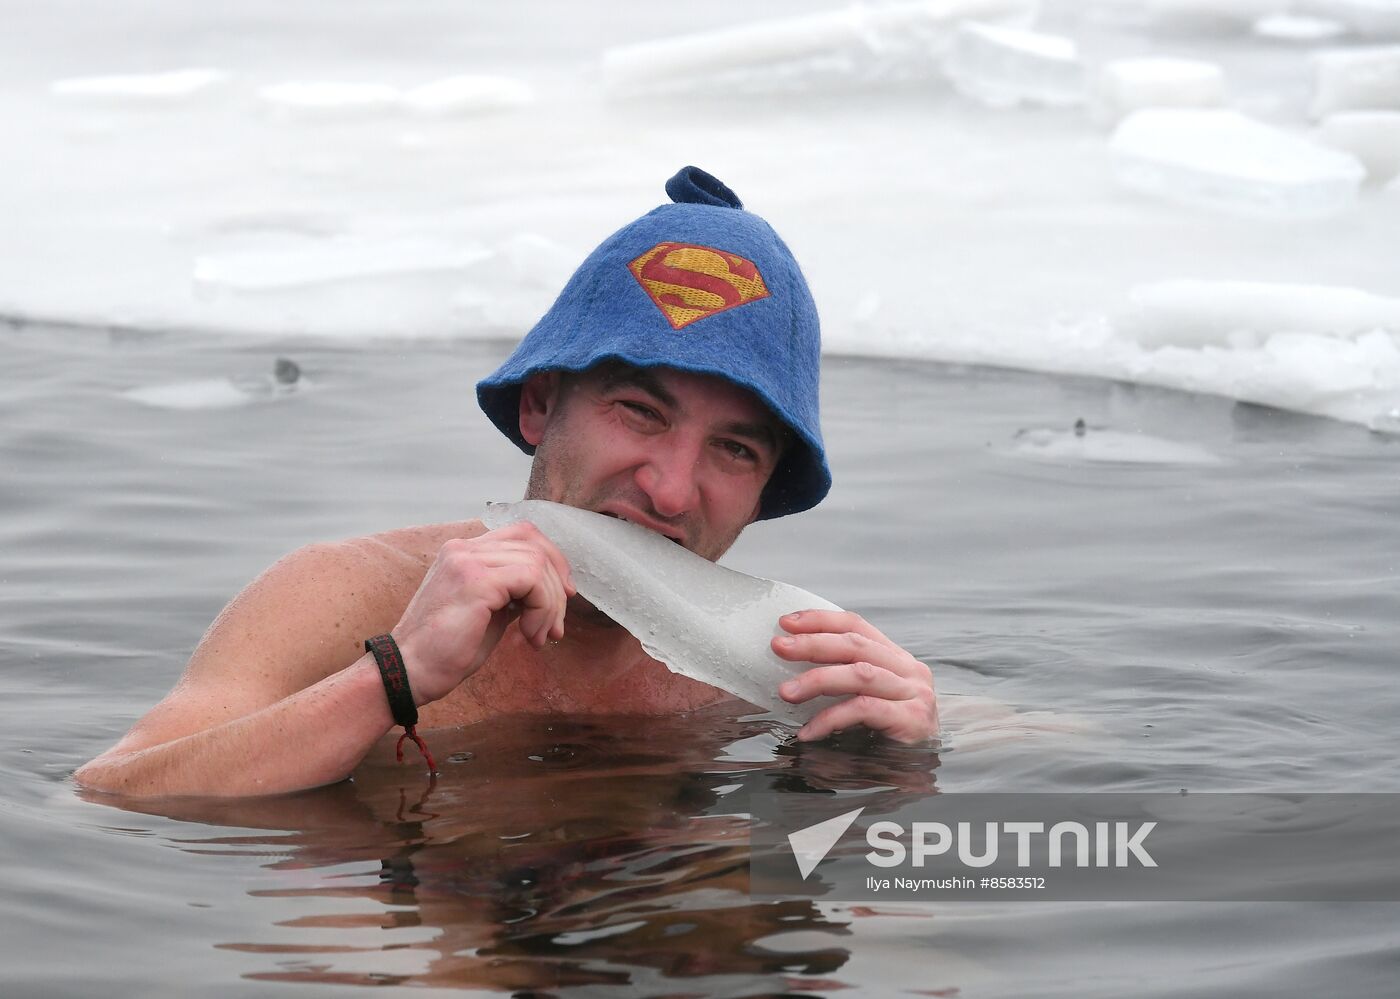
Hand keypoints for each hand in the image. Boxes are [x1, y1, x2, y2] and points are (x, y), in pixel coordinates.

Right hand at [392, 521, 574, 703]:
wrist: (408, 672)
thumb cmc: (445, 651)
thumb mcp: (487, 612)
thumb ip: (512, 592)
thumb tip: (549, 589)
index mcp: (464, 552)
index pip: (522, 535)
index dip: (552, 560)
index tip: (563, 596)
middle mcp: (464, 548)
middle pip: (534, 543)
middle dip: (557, 585)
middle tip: (556, 626)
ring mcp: (467, 561)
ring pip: (537, 563)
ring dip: (551, 604)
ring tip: (540, 636)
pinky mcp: (476, 581)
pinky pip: (531, 580)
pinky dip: (543, 608)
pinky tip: (531, 635)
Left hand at [772, 610, 937, 743]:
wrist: (921, 778)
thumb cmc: (887, 737)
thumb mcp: (869, 699)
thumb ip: (845, 678)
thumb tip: (790, 667)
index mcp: (897, 659)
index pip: (857, 626)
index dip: (821, 620)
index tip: (786, 623)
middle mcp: (910, 671)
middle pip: (855, 645)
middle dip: (812, 644)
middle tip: (778, 647)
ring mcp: (915, 694)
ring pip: (860, 674)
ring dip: (817, 679)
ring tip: (786, 692)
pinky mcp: (912, 720)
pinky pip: (864, 709)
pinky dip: (831, 718)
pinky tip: (808, 732)